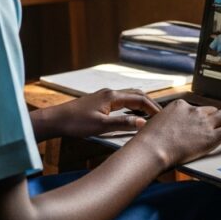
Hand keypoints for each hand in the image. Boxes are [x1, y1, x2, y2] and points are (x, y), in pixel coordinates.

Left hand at [46, 88, 161, 139]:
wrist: (57, 119)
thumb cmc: (77, 123)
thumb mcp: (101, 126)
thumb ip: (123, 124)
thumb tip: (144, 123)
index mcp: (113, 96)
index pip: (140, 99)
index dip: (153, 108)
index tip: (163, 118)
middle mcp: (111, 92)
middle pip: (137, 94)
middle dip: (150, 104)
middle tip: (161, 116)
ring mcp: (105, 95)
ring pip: (129, 95)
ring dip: (141, 103)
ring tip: (150, 115)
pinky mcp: (100, 101)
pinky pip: (122, 100)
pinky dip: (132, 105)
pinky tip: (132, 114)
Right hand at [129, 99, 220, 168]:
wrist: (152, 149)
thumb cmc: (148, 141)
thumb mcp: (154, 126)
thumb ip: (163, 125)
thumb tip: (161, 131)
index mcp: (179, 106)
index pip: (195, 108)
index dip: (201, 115)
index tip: (203, 119)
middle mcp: (193, 111)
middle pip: (211, 110)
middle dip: (216, 116)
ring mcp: (203, 122)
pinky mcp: (211, 136)